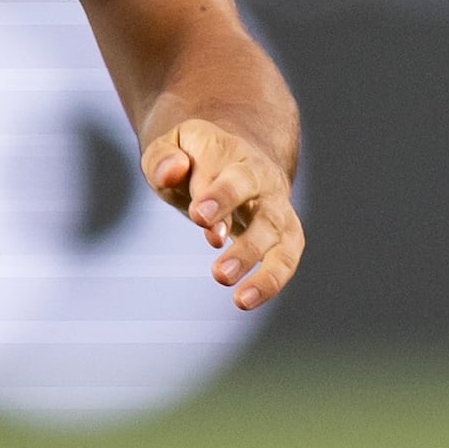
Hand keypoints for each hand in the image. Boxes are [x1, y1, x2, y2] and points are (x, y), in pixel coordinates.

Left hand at [145, 117, 301, 309]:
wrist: (232, 159)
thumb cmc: (194, 158)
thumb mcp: (170, 146)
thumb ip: (162, 156)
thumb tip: (172, 172)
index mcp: (233, 152)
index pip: (231, 176)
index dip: (217, 196)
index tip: (200, 216)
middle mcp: (262, 178)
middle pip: (263, 208)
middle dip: (246, 241)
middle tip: (219, 263)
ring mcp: (276, 207)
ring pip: (279, 237)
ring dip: (262, 266)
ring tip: (239, 298)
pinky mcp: (285, 234)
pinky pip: (286, 259)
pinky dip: (271, 282)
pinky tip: (245, 301)